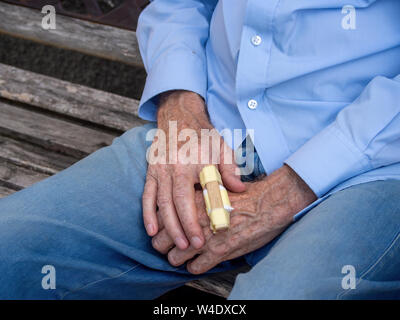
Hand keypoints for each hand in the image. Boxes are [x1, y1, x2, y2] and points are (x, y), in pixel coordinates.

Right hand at [142, 90, 245, 250]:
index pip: (194, 195)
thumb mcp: (221, 147)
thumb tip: (239, 189)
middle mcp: (173, 167)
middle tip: (192, 246)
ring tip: (176, 244)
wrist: (179, 117)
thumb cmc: (203, 136)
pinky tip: (152, 230)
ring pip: (160, 202)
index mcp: (192, 161)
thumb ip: (230, 168)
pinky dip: (148, 214)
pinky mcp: (150, 172)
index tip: (205, 236)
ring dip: (167, 225)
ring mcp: (159, 170)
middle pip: (175, 202)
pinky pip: (146, 196)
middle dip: (183, 227)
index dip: (198, 217)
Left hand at [152, 164, 316, 273]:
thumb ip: (196, 198)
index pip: (160, 217)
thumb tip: (182, 205)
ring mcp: (204, 237)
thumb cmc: (243, 194)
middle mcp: (193, 220)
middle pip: (161, 240)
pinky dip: (195, 267)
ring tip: (184, 256)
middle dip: (164, 245)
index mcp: (190, 201)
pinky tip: (200, 262)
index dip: (161, 226)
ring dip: (177, 259)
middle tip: (171, 245)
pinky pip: (195, 268)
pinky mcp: (218, 252)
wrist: (267, 203)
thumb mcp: (215, 187)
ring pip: (174, 258)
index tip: (166, 229)